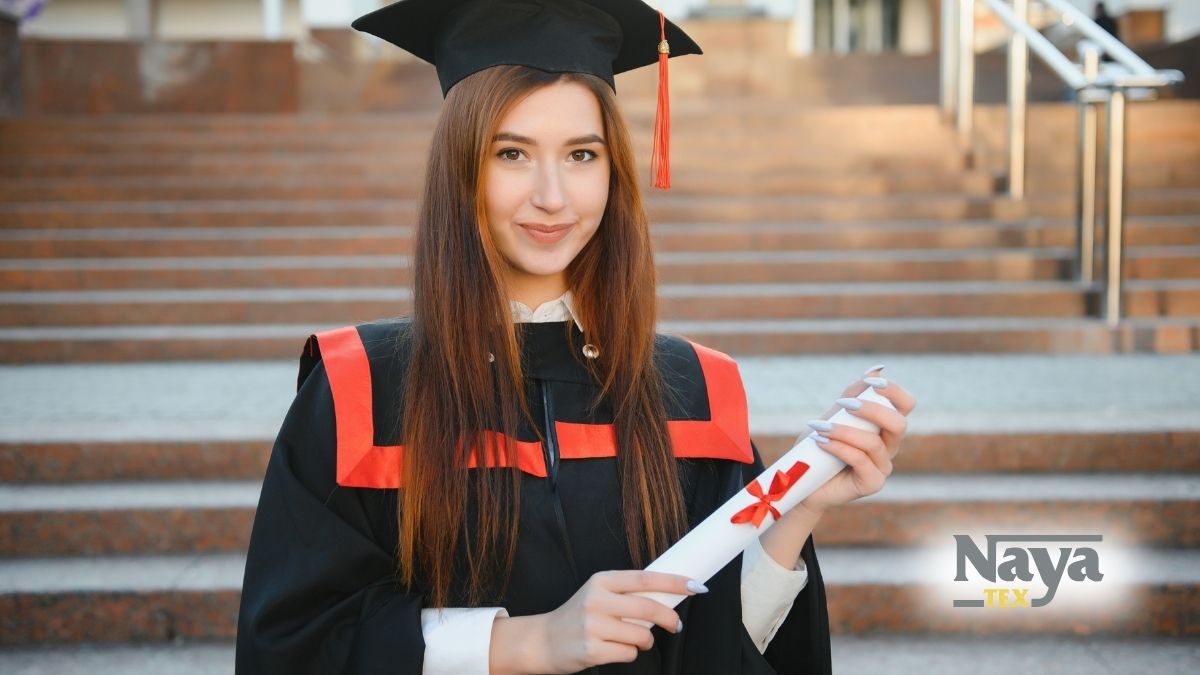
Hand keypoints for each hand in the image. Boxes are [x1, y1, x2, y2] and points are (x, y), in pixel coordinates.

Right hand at [489, 570, 704, 673]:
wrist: (544, 640)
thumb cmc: (579, 616)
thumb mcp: (599, 593)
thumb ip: (627, 593)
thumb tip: (668, 596)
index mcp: (602, 580)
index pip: (645, 578)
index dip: (674, 582)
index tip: (696, 587)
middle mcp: (596, 599)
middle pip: (648, 607)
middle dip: (670, 618)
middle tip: (676, 625)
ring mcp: (592, 625)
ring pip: (642, 634)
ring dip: (646, 640)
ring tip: (633, 639)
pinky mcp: (591, 650)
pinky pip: (628, 653)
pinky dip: (630, 653)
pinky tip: (614, 649)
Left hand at [798, 367, 915, 514]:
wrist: (803, 480)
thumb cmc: (820, 446)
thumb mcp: (834, 416)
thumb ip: (853, 395)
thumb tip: (877, 369)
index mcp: (885, 427)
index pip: (905, 405)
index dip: (894, 390)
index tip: (871, 382)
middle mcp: (889, 446)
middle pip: (899, 424)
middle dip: (871, 410)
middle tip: (844, 404)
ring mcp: (883, 467)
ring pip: (873, 443)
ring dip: (844, 430)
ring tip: (819, 427)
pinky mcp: (872, 483)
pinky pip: (860, 461)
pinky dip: (838, 447)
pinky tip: (820, 441)